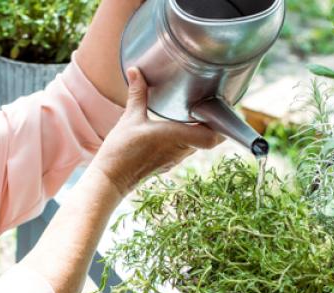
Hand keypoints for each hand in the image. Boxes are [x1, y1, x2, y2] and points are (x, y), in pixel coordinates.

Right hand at [91, 68, 223, 193]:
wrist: (110, 179)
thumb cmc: (120, 151)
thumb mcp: (129, 118)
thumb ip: (137, 94)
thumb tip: (135, 71)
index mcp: (176, 137)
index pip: (213, 136)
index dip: (223, 124)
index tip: (222, 107)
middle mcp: (180, 150)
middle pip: (211, 139)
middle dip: (214, 123)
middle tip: (213, 104)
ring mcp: (175, 159)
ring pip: (199, 144)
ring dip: (202, 130)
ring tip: (199, 112)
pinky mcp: (168, 163)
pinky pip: (187, 149)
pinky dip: (189, 138)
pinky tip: (181, 127)